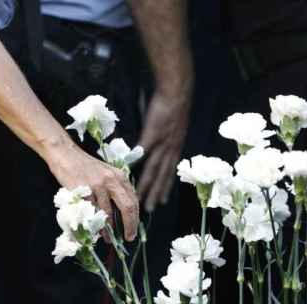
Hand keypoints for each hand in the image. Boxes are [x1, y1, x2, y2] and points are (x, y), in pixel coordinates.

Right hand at [46, 141, 139, 240]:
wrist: (66, 155)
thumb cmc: (85, 167)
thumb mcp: (106, 174)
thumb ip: (116, 189)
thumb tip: (123, 214)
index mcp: (119, 176)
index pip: (133, 200)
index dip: (135, 218)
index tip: (133, 230)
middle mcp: (111, 180)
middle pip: (127, 207)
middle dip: (130, 225)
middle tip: (128, 237)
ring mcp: (97, 185)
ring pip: (108, 213)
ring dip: (108, 229)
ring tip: (108, 238)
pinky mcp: (84, 190)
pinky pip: (91, 212)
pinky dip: (93, 224)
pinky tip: (94, 230)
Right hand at [137, 90, 190, 211]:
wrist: (177, 91)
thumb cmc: (172, 105)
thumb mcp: (173, 127)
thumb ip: (163, 139)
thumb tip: (154, 149)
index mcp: (175, 148)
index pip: (169, 172)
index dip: (165, 188)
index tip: (161, 202)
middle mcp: (171, 149)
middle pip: (162, 175)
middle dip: (156, 193)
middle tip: (149, 209)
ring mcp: (163, 142)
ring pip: (154, 168)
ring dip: (147, 184)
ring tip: (140, 197)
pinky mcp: (154, 132)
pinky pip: (144, 149)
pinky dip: (137, 160)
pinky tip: (129, 171)